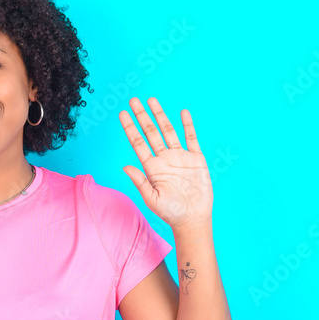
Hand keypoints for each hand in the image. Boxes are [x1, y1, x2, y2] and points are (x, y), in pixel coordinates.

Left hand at [118, 97, 212, 229]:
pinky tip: (182, 112)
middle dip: (142, 116)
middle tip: (133, 100)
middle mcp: (164, 159)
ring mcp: (180, 157)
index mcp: (151, 167)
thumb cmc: (170, 212)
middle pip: (151, 132)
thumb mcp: (152, 199)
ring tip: (152, 100)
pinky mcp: (195, 159)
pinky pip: (191, 138)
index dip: (130, 128)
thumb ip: (140, 182)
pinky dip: (187, 125)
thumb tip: (125, 167)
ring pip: (168, 131)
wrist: (193, 218)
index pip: (138, 143)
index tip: (122, 114)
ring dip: (160, 116)